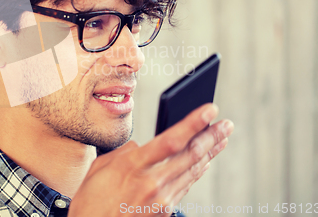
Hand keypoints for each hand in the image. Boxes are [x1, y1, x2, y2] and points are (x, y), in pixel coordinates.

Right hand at [68, 103, 232, 216]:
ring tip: (222, 139)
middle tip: (226, 124)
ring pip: (193, 171)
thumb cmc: (91, 201)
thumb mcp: (99, 168)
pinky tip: (204, 162)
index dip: (194, 124)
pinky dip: (197, 171)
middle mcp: (151, 183)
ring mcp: (161, 200)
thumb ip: (123, 153)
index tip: (210, 110)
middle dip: (212, 136)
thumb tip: (141, 146)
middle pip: (190, 155)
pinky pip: (186, 186)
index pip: (171, 140)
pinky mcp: (165, 212)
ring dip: (210, 152)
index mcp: (132, 166)